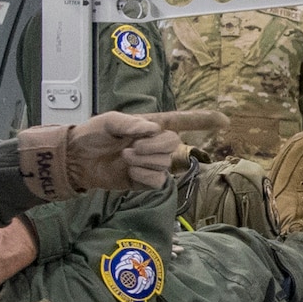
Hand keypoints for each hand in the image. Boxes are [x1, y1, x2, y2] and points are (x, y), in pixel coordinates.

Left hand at [16, 109, 226, 198]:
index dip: (204, 120)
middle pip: (174, 144)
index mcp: (151, 125)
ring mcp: (152, 163)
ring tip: (125, 158)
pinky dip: (142, 176)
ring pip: (164, 163)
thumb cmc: (93, 134)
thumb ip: (132, 124)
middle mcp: (156, 144)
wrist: (78, 160)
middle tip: (131, 147)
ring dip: (143, 161)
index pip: (183, 121)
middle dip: (153, 146)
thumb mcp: (109, 121)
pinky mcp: (145, 181)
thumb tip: (152, 131)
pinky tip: (129, 173)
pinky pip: (157, 180)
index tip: (225, 120)